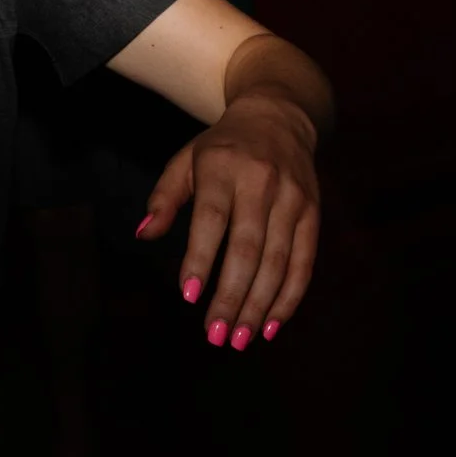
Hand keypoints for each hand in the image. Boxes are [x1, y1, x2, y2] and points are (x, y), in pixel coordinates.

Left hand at [137, 92, 320, 351]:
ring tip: (240, 339)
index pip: (212, 218)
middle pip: (248, 248)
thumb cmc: (223, 147)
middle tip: (216, 335)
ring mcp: (292, 199)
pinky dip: (289, 298)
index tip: (188, 296)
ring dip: (259, 306)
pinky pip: (304, 263)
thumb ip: (165, 197)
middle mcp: (261, 182)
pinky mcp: (312, 213)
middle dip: (232, 296)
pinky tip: (272, 325)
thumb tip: (143, 233)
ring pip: (278, 261)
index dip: (201, 258)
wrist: (279, 117)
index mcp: (223, 166)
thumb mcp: (187, 159)